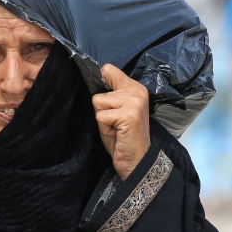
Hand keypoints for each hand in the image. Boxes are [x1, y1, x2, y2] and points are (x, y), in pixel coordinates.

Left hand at [92, 64, 150, 179]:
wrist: (137, 161)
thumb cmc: (123, 137)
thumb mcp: (115, 111)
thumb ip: (109, 95)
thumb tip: (95, 81)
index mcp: (135, 88)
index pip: (108, 70)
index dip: (101, 86)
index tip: (108, 103)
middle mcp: (137, 91)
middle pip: (99, 91)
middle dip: (102, 109)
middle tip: (115, 123)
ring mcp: (134, 102)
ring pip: (98, 103)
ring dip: (103, 119)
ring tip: (116, 128)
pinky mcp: (129, 114)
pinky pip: (101, 116)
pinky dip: (104, 128)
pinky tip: (117, 134)